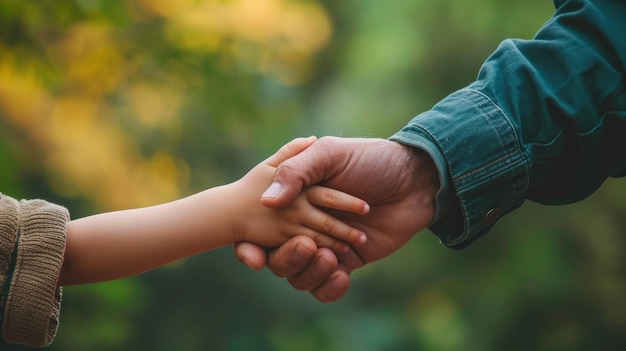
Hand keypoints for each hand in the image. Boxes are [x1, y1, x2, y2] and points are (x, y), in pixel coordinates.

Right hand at [234, 136, 438, 301]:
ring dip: (311, 272)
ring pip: (301, 276)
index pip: (259, 230)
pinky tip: (343, 273)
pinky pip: (327, 286)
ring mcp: (327, 246)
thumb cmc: (369, 159)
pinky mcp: (348, 262)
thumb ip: (296, 171)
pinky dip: (330, 286)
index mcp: (294, 202)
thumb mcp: (330, 154)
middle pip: (278, 260)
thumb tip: (267, 202)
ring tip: (331, 257)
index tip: (252, 257)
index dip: (248, 248)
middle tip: (308, 247)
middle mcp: (304, 226)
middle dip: (287, 260)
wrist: (414, 180)